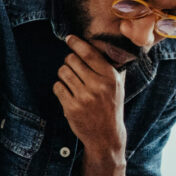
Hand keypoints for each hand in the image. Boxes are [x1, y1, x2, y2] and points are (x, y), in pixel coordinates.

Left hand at [53, 35, 125, 157]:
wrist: (106, 136)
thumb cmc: (111, 107)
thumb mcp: (118, 86)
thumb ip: (109, 67)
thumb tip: (98, 45)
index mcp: (111, 77)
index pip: (89, 53)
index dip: (76, 43)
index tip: (69, 38)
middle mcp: (98, 86)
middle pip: (71, 60)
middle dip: (70, 62)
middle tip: (74, 70)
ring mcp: (84, 97)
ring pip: (62, 72)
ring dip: (64, 75)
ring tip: (72, 83)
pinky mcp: (72, 108)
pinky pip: (57, 87)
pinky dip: (60, 88)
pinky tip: (68, 94)